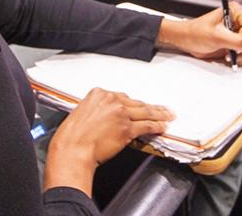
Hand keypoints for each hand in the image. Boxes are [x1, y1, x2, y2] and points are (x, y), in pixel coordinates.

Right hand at [44, 88, 171, 194]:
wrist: (73, 148)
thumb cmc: (73, 135)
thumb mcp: (83, 112)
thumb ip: (99, 110)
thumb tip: (109, 117)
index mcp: (99, 93)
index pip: (122, 97)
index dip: (133, 103)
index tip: (140, 105)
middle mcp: (112, 100)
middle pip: (136, 102)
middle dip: (151, 106)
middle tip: (163, 108)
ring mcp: (121, 113)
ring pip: (144, 112)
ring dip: (159, 114)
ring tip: (168, 116)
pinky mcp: (126, 128)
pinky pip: (145, 125)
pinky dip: (156, 126)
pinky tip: (162, 127)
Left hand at [157, 3, 241, 66]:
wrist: (186, 40)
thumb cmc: (196, 33)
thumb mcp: (216, 37)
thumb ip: (236, 41)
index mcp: (235, 12)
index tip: (235, 45)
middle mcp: (239, 21)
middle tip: (233, 54)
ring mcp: (238, 33)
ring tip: (229, 57)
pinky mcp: (235, 44)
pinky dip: (241, 59)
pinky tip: (229, 58)